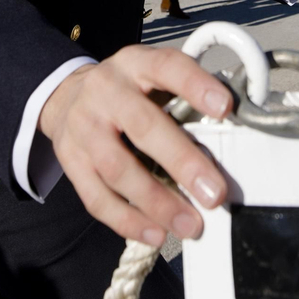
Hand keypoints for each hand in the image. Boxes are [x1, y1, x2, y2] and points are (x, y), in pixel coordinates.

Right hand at [38, 46, 232, 245]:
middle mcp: (106, 91)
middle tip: (215, 194)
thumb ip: (184, 99)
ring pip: (118, 168)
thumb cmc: (129, 91)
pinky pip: (97, 197)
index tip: (225, 108)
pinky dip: (128, 221)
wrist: (66, 96)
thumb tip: (232, 137)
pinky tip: (156, 234)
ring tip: (190, 225)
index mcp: (135, 64)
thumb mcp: (152, 78)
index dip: (195, 85)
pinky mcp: (70, 161)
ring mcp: (84, 127)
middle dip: (182, 162)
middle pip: (143, 127)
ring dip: (157, 202)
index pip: (167, 67)